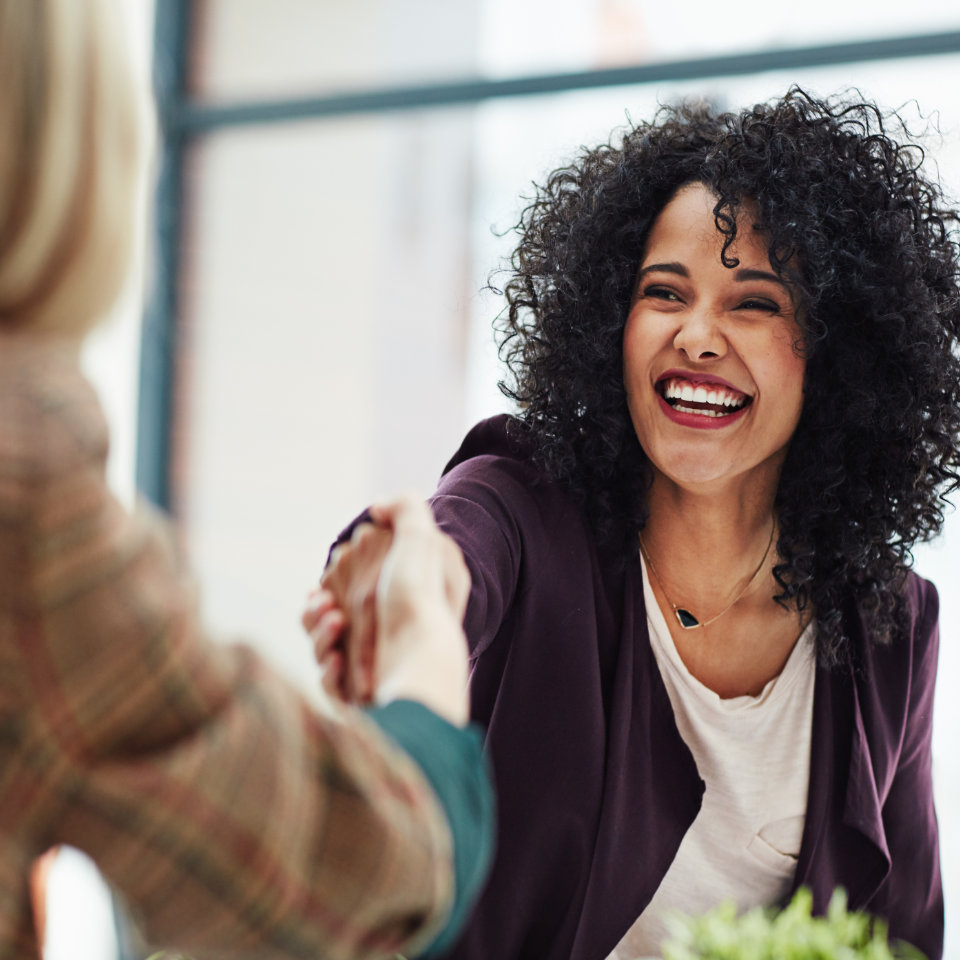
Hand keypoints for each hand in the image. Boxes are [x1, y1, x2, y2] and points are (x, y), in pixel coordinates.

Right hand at [304, 496, 470, 725]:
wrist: (422, 664)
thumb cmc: (419, 601)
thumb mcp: (421, 540)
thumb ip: (404, 509)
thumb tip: (377, 507)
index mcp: (397, 603)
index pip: (350, 590)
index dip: (334, 582)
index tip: (329, 578)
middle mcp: (385, 636)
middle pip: (328, 619)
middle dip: (317, 610)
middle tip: (325, 605)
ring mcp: (372, 669)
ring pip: (323, 649)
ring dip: (319, 634)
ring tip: (335, 624)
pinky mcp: (361, 698)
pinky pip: (330, 683)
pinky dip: (329, 671)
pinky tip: (339, 660)